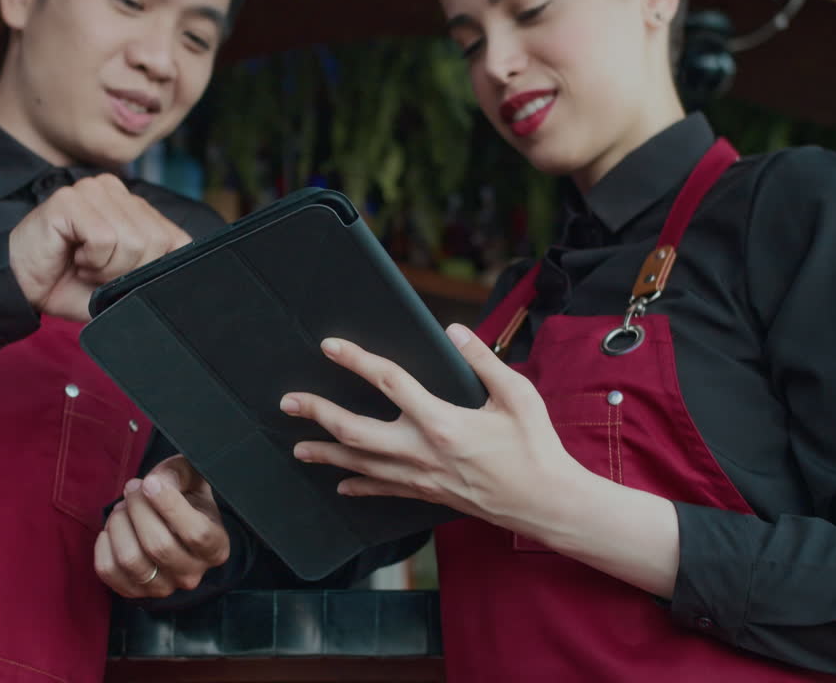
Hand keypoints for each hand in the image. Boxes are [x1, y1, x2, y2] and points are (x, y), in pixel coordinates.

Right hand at [8, 173, 190, 320]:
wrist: (22, 287)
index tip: (124, 279)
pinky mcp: (69, 199)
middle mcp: (116, 190)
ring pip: (133, 240)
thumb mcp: (122, 285)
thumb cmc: (70, 283)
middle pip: (157, 241)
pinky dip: (91, 262)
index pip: (178, 239)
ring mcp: (92, 190)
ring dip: (107, 269)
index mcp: (134, 207)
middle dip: (129, 271)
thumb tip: (181, 281)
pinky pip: (105, 240)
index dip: (156, 270)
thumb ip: (152, 273)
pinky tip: (73, 257)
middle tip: (98, 272)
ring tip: (84, 265)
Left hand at [94, 455, 230, 598]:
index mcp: (216, 547)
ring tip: (122, 507)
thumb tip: (155, 482)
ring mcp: (163, 587)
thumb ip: (178, 473)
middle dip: (138, 508)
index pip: (197, 534)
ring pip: (131, 560)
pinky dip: (104, 544)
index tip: (150, 482)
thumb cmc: (185, 496)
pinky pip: (108, 571)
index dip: (170, 506)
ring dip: (119, 525)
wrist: (172, 523)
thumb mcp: (191, 478)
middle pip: (159, 546)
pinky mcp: (134, 591)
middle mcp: (192, 574)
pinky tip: (112, 529)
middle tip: (133, 487)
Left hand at [280, 324, 588, 535]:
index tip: (330, 346)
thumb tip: (455, 331)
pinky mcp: (428, 495)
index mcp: (443, 421)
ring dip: (326, 453)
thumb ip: (484, 362)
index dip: (356, 360)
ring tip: (298, 446)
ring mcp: (422, 477)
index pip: (389, 382)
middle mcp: (423, 451)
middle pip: (355, 430)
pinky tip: (340, 484)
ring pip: (361, 465)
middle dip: (318, 413)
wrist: (545, 503)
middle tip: (289, 402)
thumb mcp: (517, 395)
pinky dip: (358, 486)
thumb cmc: (535, 447)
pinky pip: (384, 491)